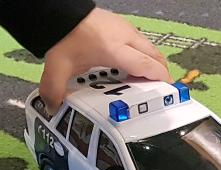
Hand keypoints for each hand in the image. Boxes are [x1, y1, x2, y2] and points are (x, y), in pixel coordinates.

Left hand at [40, 8, 171, 112]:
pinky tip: (132, 64)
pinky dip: (143, 54)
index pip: (146, 65)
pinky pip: (141, 41)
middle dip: (161, 73)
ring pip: (150, 47)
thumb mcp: (58, 65)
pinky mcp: (122, 24)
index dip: (160, 79)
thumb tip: (53, 108)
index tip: (167, 92)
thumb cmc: (64, 35)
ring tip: (147, 80)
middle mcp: (125, 37)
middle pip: (154, 55)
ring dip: (152, 63)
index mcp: (114, 49)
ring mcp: (126, 28)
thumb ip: (55, 90)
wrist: (60, 11)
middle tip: (160, 90)